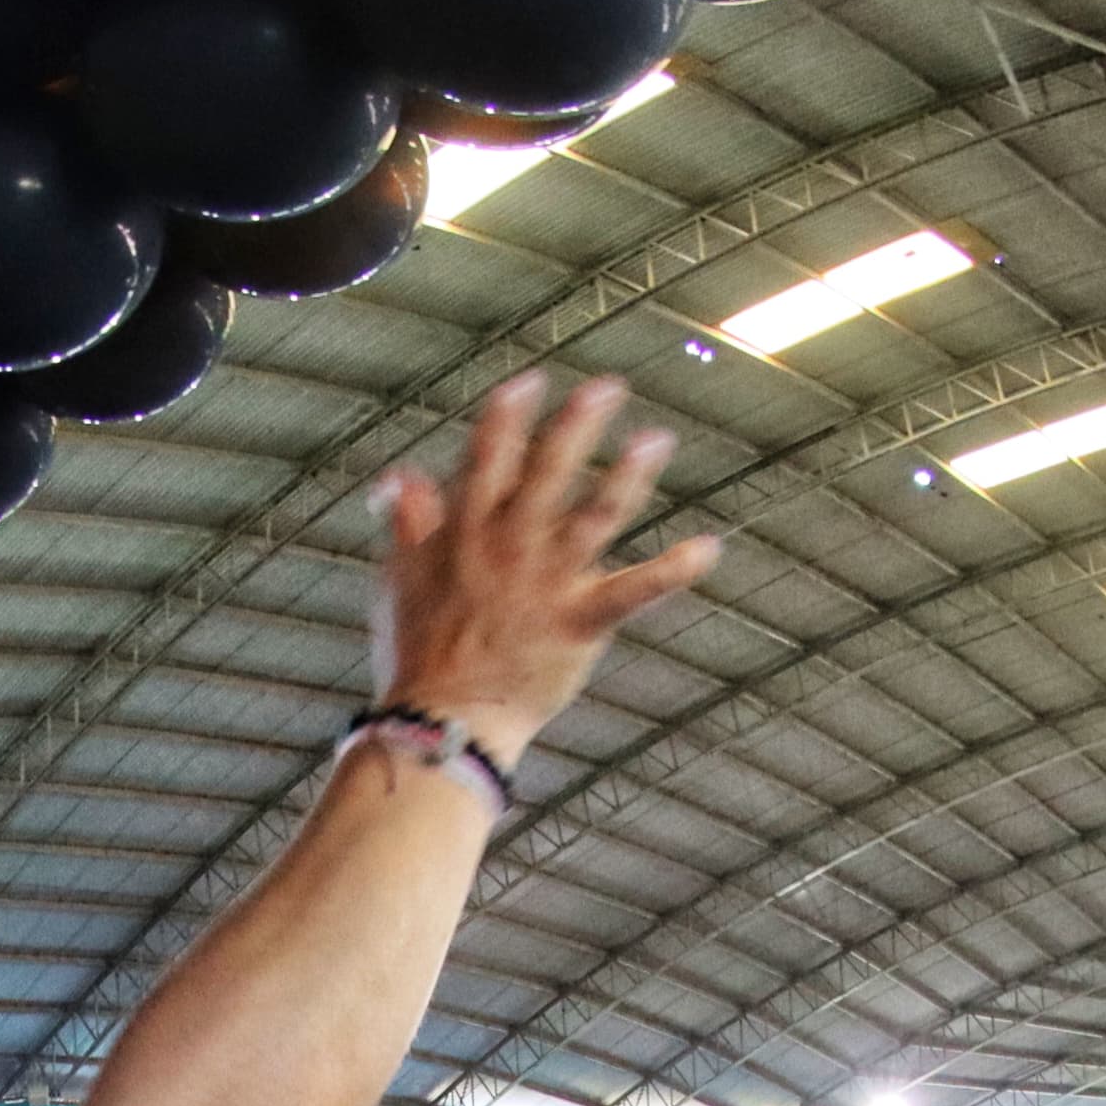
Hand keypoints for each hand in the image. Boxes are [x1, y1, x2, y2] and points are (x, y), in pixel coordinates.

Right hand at [369, 374, 715, 771]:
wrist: (445, 722)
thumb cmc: (418, 653)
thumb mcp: (398, 577)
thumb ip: (408, 521)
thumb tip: (399, 477)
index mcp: (464, 531)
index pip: (486, 459)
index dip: (509, 417)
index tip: (532, 384)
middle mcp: (509, 546)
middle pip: (546, 471)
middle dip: (577, 426)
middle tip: (609, 389)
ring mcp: (547, 583)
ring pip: (593, 516)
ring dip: (628, 475)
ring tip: (656, 439)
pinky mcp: (579, 623)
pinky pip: (634, 592)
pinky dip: (672, 570)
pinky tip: (707, 548)